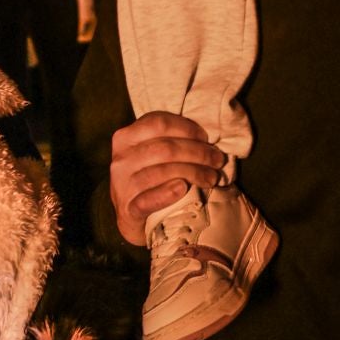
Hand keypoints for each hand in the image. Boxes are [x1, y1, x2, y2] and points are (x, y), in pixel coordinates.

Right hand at [110, 111, 222, 247]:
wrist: (130, 216)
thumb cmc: (149, 178)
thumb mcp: (150, 153)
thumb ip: (169, 141)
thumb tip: (207, 138)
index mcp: (126, 137)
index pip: (159, 123)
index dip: (186, 128)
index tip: (206, 138)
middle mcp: (121, 158)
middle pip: (165, 148)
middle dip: (198, 152)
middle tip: (218, 160)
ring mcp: (122, 184)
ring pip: (162, 172)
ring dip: (193, 173)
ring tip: (212, 178)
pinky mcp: (127, 209)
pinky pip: (149, 199)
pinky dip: (168, 193)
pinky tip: (183, 189)